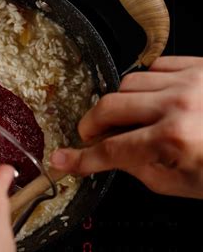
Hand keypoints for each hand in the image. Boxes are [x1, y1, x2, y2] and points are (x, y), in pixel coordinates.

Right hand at [50, 56, 202, 198]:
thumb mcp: (184, 185)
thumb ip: (140, 169)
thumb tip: (112, 155)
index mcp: (175, 140)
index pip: (111, 151)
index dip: (81, 159)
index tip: (63, 160)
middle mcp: (179, 105)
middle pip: (108, 107)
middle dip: (91, 125)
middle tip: (91, 136)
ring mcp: (190, 81)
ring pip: (127, 83)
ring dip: (120, 104)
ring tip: (130, 119)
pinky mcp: (200, 66)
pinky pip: (155, 66)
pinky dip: (146, 83)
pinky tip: (153, 98)